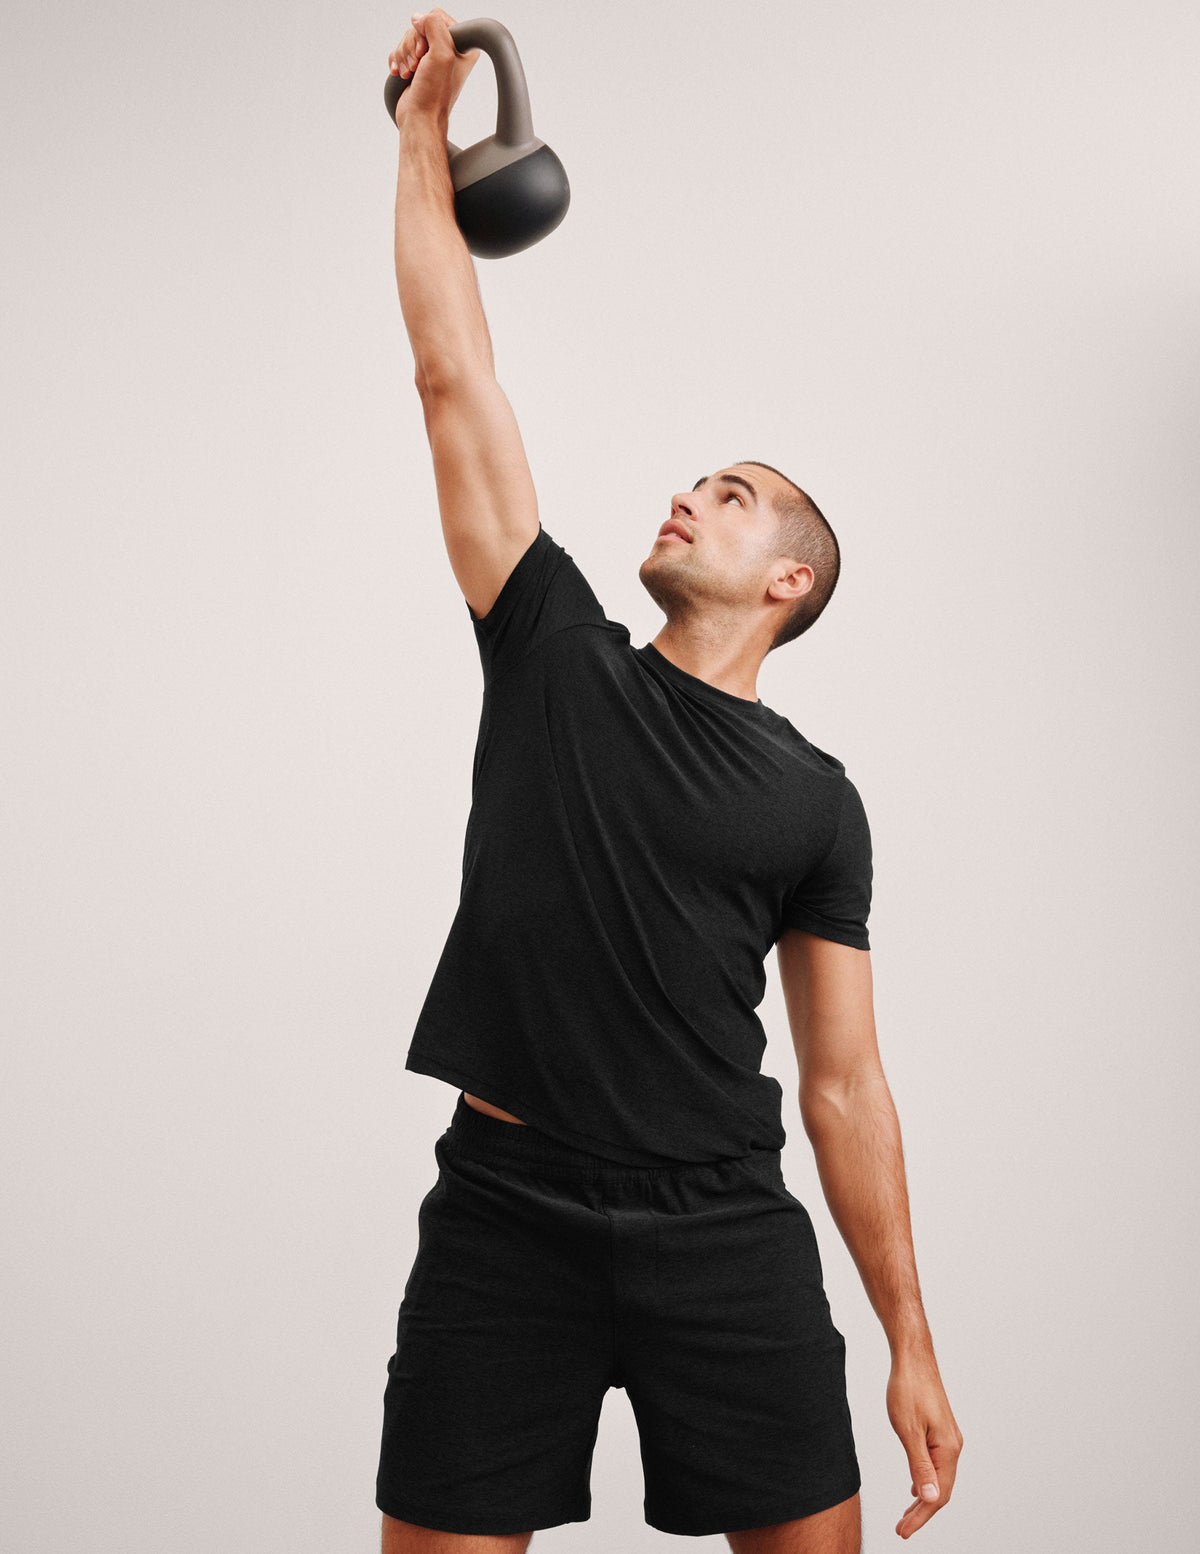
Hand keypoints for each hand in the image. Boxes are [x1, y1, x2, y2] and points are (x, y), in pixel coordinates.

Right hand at [388, 9, 480, 128]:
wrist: (419, 118)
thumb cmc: (433, 95)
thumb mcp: (441, 54)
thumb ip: (434, 26)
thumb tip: (418, 18)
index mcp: (462, 46)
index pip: (437, 17)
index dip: (426, 32)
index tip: (427, 53)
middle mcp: (448, 51)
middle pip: (420, 28)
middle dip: (413, 47)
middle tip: (419, 66)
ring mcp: (431, 59)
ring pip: (408, 39)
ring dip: (405, 56)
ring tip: (411, 73)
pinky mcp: (417, 66)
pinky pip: (400, 51)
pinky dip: (398, 61)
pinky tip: (402, 74)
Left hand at [886, 1350, 962, 1537]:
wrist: (912, 1357)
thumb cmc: (908, 1389)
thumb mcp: (908, 1430)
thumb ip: (919, 1466)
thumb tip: (930, 1498)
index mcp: (948, 1449)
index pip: (938, 1495)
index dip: (921, 1516)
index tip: (903, 1531)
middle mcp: (953, 1446)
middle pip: (942, 1490)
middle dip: (922, 1512)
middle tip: (902, 1529)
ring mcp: (948, 1438)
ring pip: (939, 1477)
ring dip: (923, 1497)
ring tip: (906, 1515)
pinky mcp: (940, 1430)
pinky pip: (936, 1464)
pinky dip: (925, 1480)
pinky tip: (914, 1487)